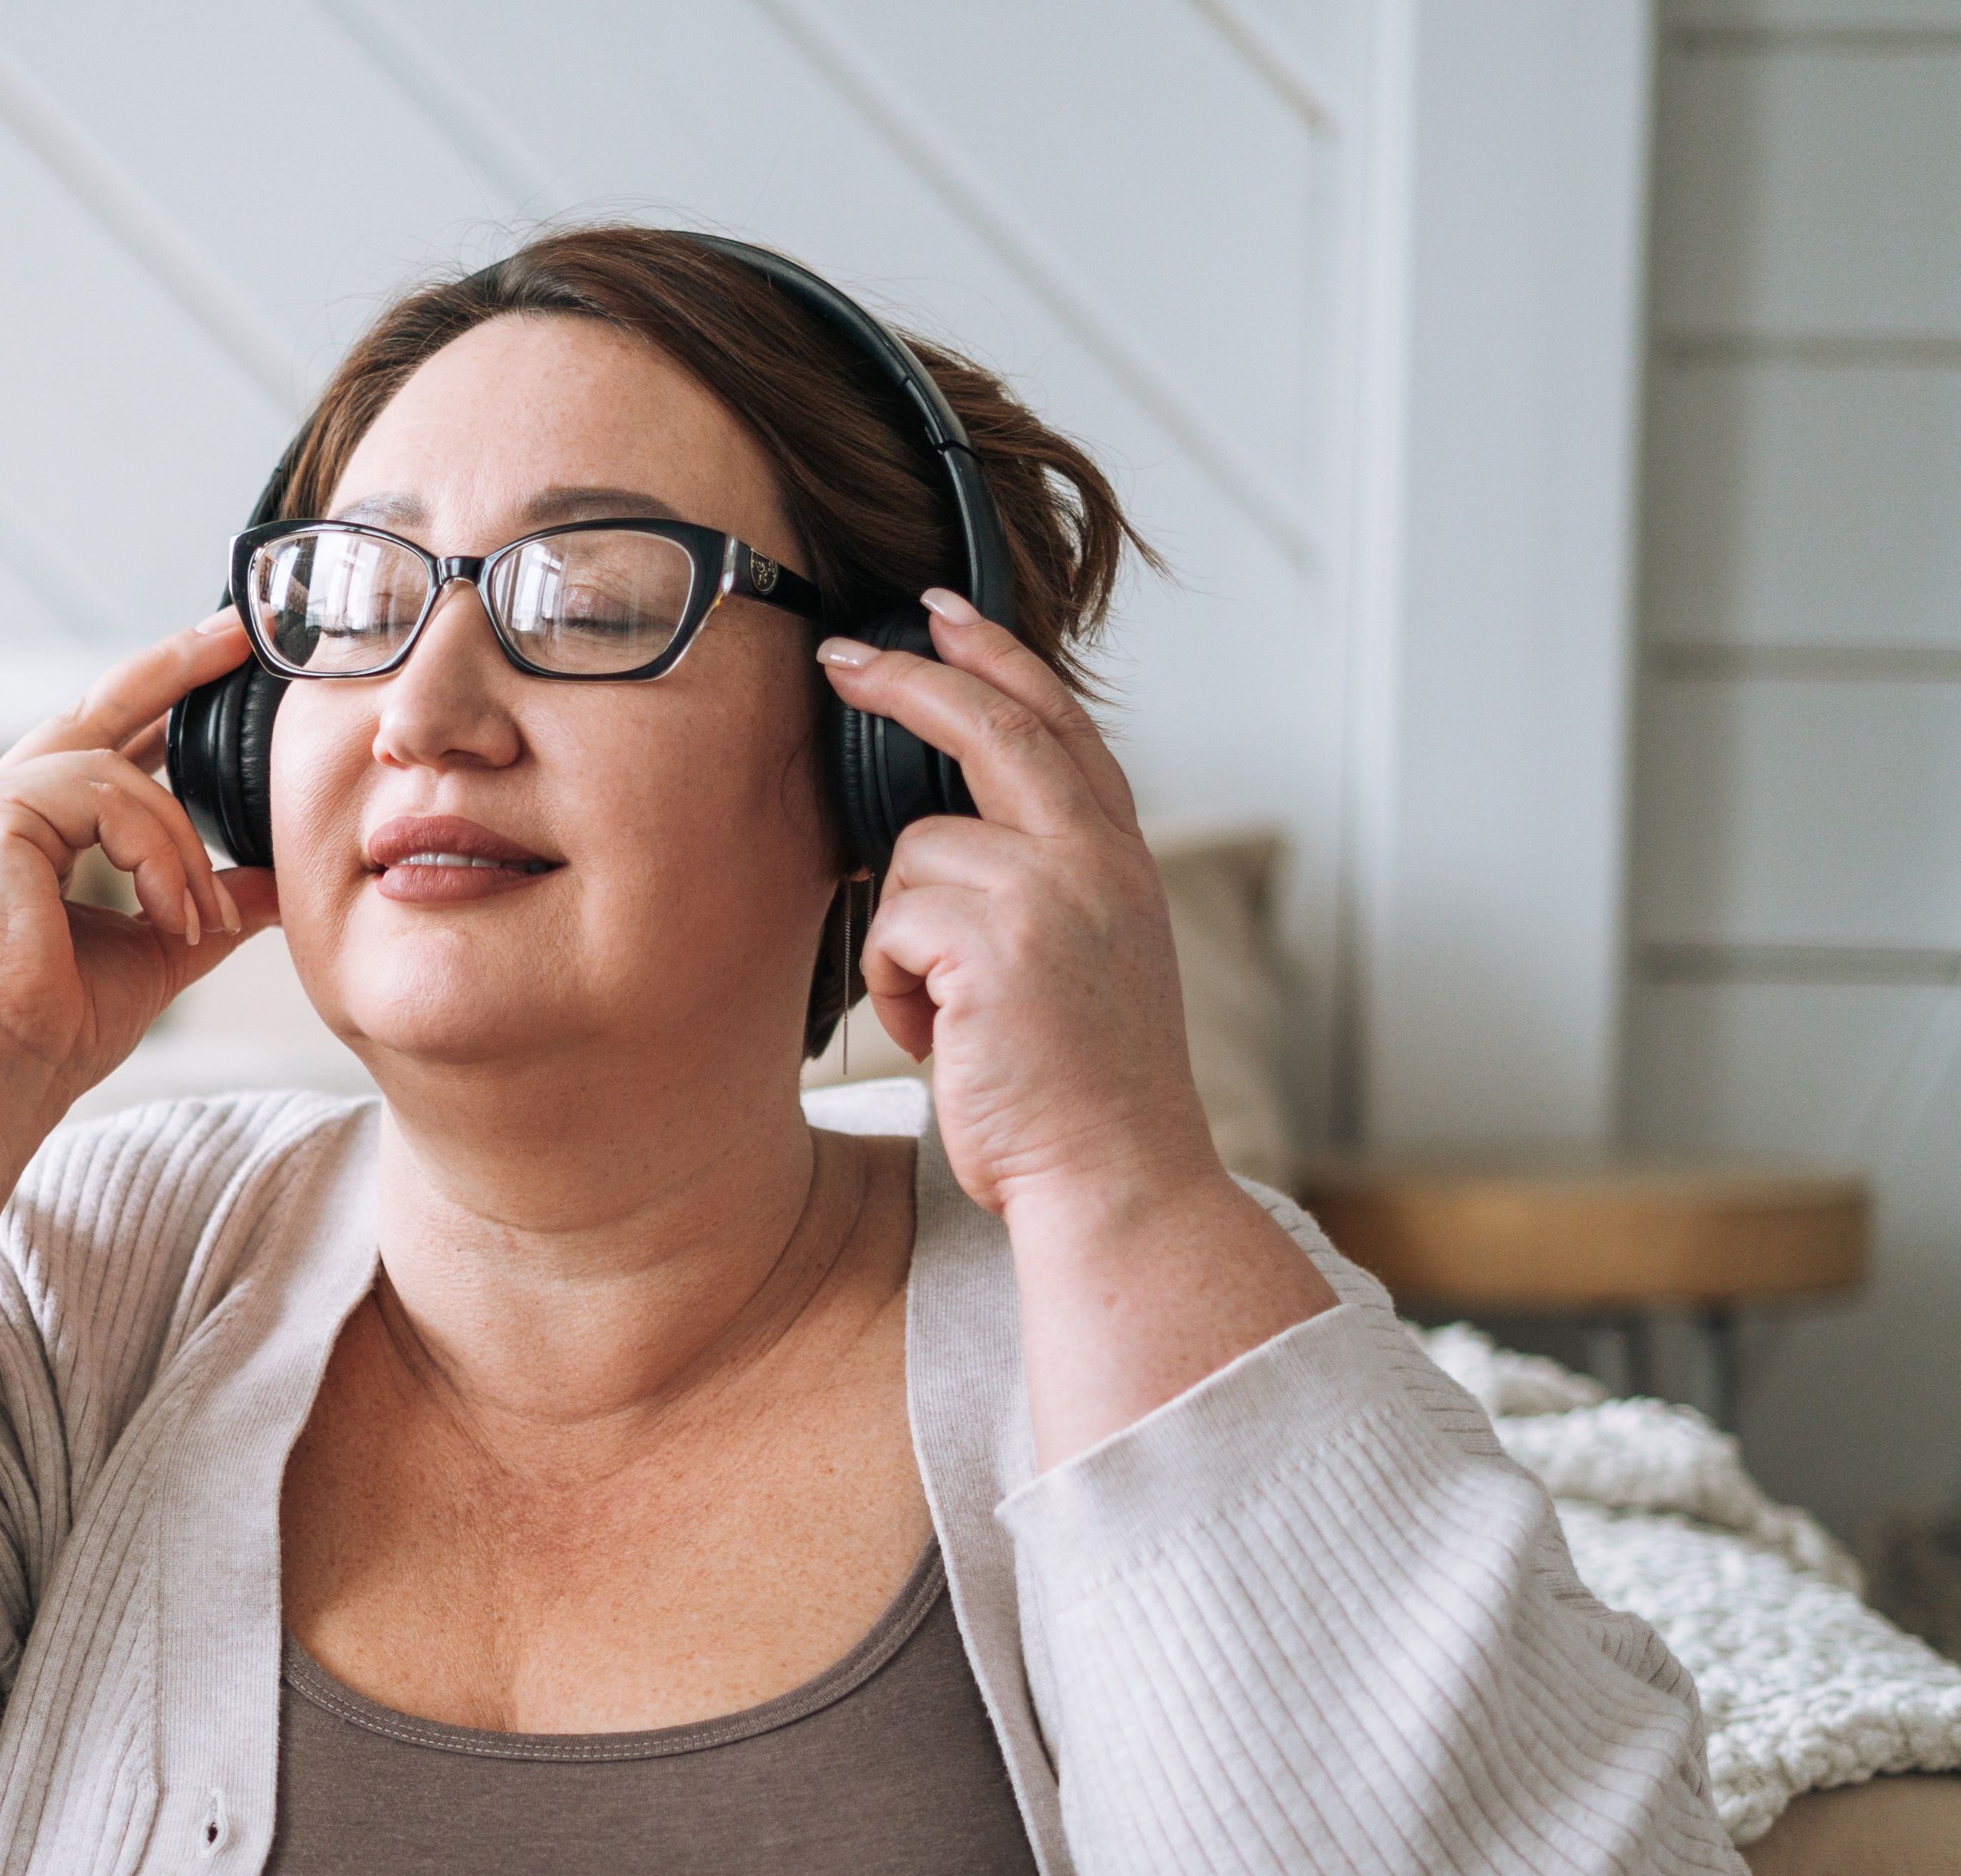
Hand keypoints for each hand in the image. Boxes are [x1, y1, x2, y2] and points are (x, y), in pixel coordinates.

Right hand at [0, 615, 278, 1115]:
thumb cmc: (48, 1039)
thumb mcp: (155, 956)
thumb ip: (205, 907)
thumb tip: (274, 882)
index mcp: (21, 838)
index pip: (100, 748)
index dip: (160, 705)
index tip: (220, 669)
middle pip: (93, 711)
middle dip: (171, 670)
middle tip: (237, 634)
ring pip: (114, 771)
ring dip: (178, 842)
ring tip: (195, 917)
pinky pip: (99, 795)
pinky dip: (153, 850)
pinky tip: (168, 912)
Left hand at [813, 591, 1209, 1224]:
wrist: (1116, 1177)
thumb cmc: (1078, 1087)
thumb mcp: (1084, 957)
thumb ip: (1041, 881)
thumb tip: (940, 834)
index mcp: (1120, 858)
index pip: (1059, 723)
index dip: (999, 658)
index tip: (943, 612)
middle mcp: (1096, 859)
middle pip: (993, 724)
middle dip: (911, 678)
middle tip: (840, 658)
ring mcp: (1051, 894)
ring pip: (917, 850)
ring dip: (906, 939)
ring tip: (950, 1015)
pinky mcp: (996, 943)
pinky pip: (894, 923)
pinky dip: (898, 988)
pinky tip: (944, 1040)